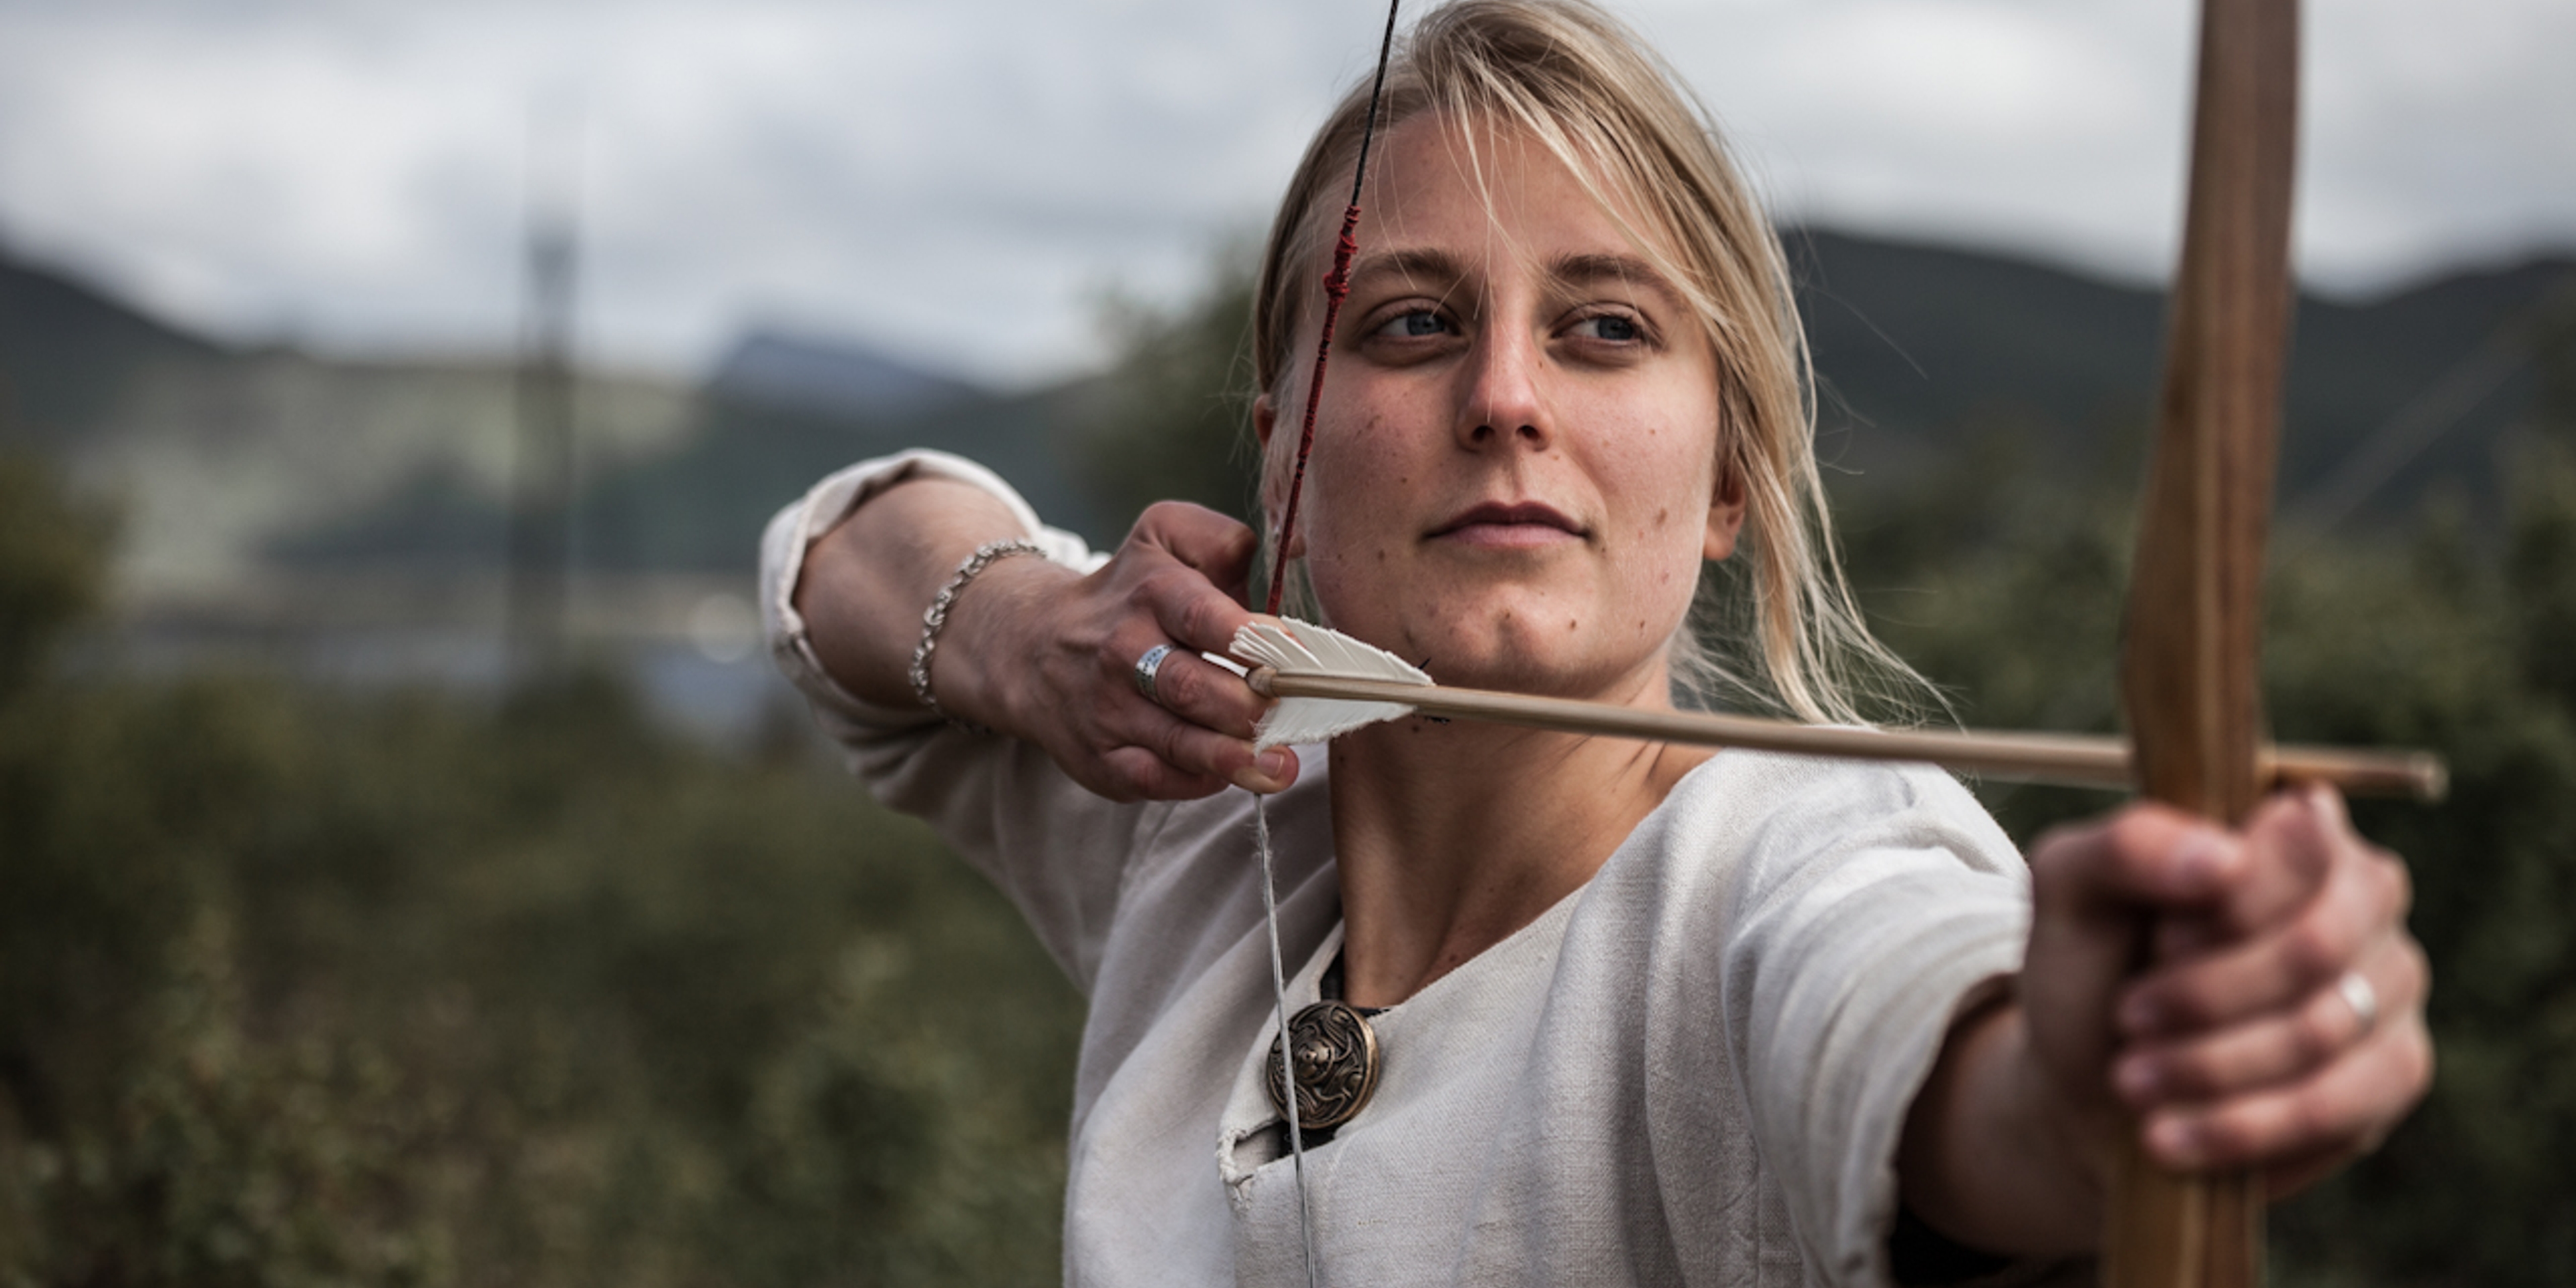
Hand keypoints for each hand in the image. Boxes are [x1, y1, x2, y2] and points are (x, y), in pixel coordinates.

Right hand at [943, 501, 1299, 801]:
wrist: (1031, 646)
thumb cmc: (1127, 593)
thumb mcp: (1163, 536)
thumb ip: (1221, 539)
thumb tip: (1283, 560)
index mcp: (1150, 592)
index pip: (1200, 615)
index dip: (1252, 638)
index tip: (1296, 656)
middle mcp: (1124, 652)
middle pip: (1191, 686)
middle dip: (1247, 706)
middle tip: (1292, 715)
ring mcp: (1108, 711)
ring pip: (1176, 742)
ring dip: (1233, 758)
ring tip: (1280, 766)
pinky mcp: (1101, 760)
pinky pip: (1153, 780)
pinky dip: (1195, 782)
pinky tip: (1230, 775)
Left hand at [2021, 785, 2431, 1195]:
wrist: (2094, 1082)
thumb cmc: (2091, 967)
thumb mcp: (2071, 889)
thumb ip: (2129, 847)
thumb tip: (2223, 860)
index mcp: (2293, 824)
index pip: (2300, 843)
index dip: (2222, 907)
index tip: (2155, 940)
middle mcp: (2362, 892)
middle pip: (2317, 943)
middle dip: (2207, 994)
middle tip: (2130, 1017)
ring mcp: (2390, 981)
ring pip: (2322, 1029)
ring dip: (2209, 1065)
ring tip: (2132, 1081)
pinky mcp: (2392, 1069)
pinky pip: (2341, 1104)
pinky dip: (2243, 1126)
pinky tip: (2173, 1136)